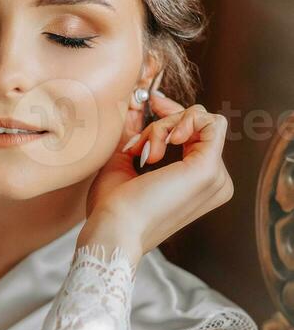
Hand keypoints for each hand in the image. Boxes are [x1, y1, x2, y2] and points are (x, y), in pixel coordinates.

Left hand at [77, 91, 232, 264]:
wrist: (114, 228)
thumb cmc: (114, 204)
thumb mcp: (127, 160)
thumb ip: (141, 133)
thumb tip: (139, 101)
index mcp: (199, 184)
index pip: (197, 135)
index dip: (173, 115)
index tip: (151, 104)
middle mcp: (215, 182)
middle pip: (200, 125)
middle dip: (164, 122)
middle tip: (139, 140)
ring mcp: (216, 177)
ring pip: (201, 121)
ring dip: (165, 127)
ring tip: (144, 153)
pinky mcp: (209, 170)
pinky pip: (209, 122)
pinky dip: (183, 121)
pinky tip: (164, 140)